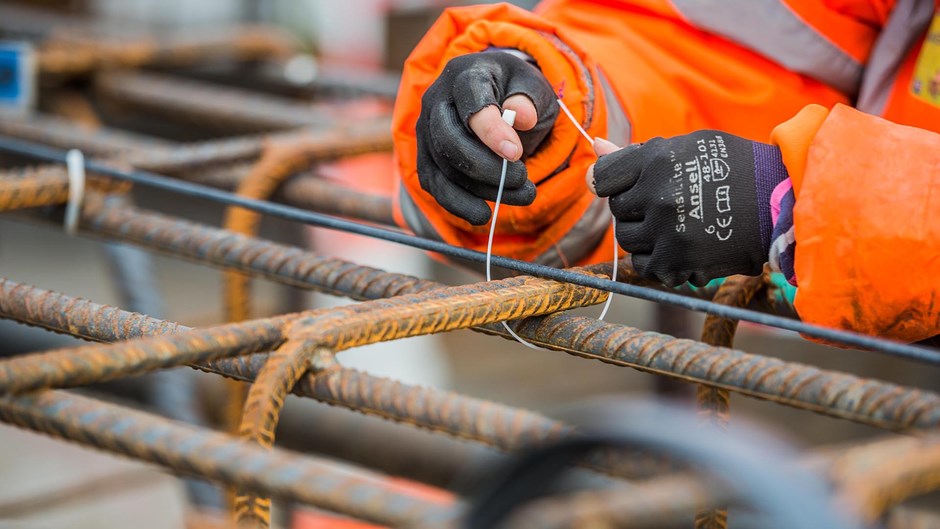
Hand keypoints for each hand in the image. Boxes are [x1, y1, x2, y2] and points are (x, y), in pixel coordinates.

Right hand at [416, 52, 558, 224]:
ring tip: (522, 196)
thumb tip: (524, 116)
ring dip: (481, 190)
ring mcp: (426, 130)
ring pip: (443, 166)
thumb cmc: (516, 91)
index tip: (516, 154)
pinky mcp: (425, 156)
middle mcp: (436, 100)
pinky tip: (483, 214)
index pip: (471, 103)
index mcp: (464, 74)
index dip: (492, 131)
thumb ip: (529, 99)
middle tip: (523, 179)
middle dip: (486, 166)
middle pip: (448, 139)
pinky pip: (434, 185)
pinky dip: (458, 204)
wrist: (495, 96)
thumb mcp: (532, 86)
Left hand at [587, 132, 786, 285]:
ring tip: (678, 225)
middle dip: (637, 208)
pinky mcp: (676, 261)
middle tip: (669, 204)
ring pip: (628, 239)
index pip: (603, 176)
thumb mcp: (688, 147)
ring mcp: (665, 231)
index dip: (612, 183)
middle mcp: (656, 195)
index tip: (628, 187)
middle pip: (617, 210)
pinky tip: (682, 246)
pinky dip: (659, 260)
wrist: (781, 204)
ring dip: (646, 235)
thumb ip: (638, 154)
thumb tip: (596, 146)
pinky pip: (645, 265)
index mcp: (655, 159)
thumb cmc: (734, 168)